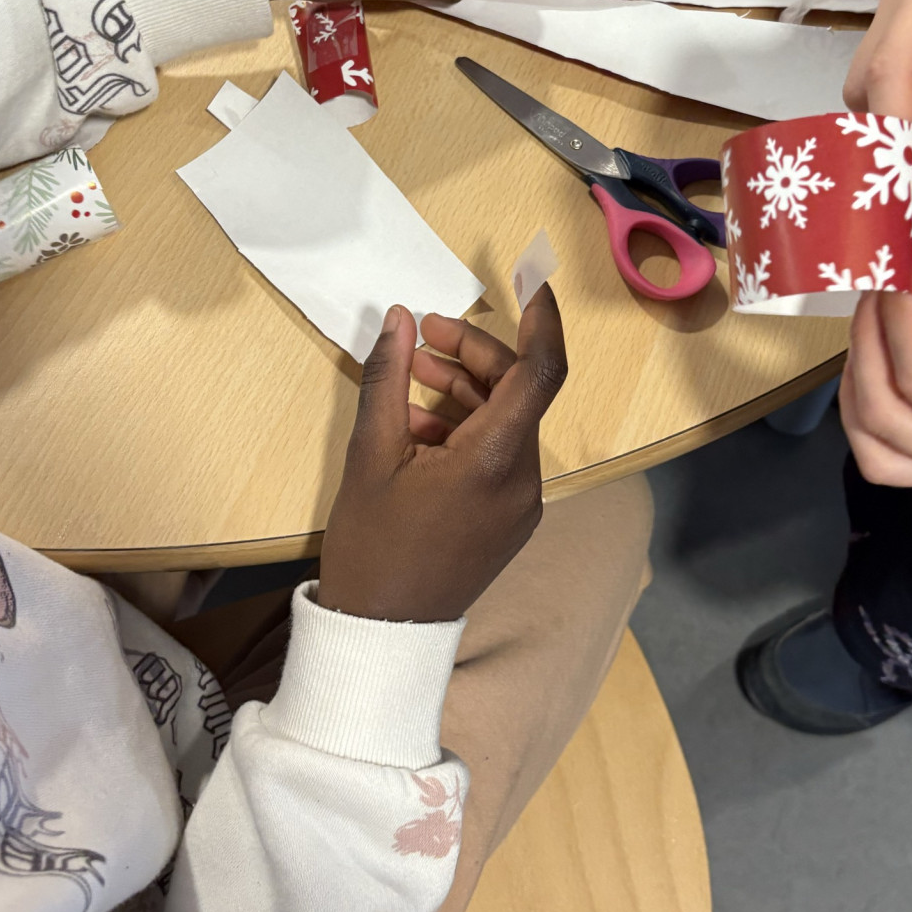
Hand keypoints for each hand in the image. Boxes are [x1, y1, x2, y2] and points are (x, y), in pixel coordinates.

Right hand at [319, 292, 567, 622]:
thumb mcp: (369, 454)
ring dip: (466, 390)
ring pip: (506, 422)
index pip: (541, 371)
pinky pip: (500, 454)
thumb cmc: (372, 545)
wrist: (383, 633)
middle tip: (423, 335)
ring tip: (412, 379)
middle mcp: (523, 479)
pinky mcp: (510, 519)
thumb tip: (400, 318)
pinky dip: (468, 428)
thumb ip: (388, 378)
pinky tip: (419, 425)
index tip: (531, 278)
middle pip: (516, 391)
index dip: (542, 319)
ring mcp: (521, 503)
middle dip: (474, 355)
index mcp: (495, 459)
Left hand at [840, 259, 911, 497]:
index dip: (900, 325)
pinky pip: (893, 452)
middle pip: (884, 421)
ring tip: (873, 326)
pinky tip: (881, 361)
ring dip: (858, 385)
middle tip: (878, 290)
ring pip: (875, 450)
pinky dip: (872, 408)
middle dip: (868, 347)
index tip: (902, 275)